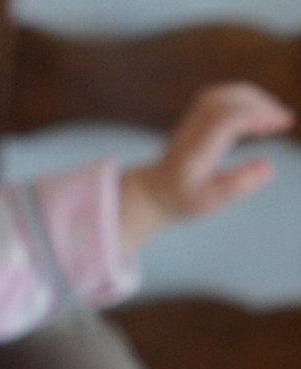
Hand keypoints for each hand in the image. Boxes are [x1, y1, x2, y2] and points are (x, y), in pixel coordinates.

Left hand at [119, 81, 294, 248]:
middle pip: (223, 101)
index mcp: (195, 151)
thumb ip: (238, 185)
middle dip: (258, 103)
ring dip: (252, 97)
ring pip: (221, 94)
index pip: (225, 120)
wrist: (157, 191)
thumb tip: (269, 167)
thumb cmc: (185, 198)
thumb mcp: (210, 201)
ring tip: (274, 116)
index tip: (282, 121)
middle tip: (284, 119)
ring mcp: (190, 121)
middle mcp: (191, 131)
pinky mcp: (194, 117)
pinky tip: (257, 113)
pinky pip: (219, 96)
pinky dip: (242, 97)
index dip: (255, 115)